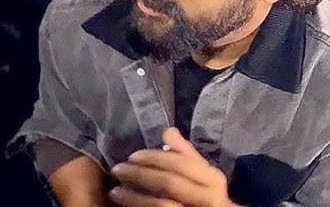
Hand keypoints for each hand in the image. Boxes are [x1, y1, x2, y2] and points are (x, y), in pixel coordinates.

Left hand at [109, 128, 236, 206]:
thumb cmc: (206, 196)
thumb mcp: (202, 175)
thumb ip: (186, 155)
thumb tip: (168, 131)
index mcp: (214, 180)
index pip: (182, 163)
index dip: (155, 158)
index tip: (132, 156)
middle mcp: (210, 199)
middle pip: (170, 183)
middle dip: (141, 175)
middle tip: (117, 170)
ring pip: (163, 205)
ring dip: (134, 198)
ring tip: (115, 191)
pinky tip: (124, 206)